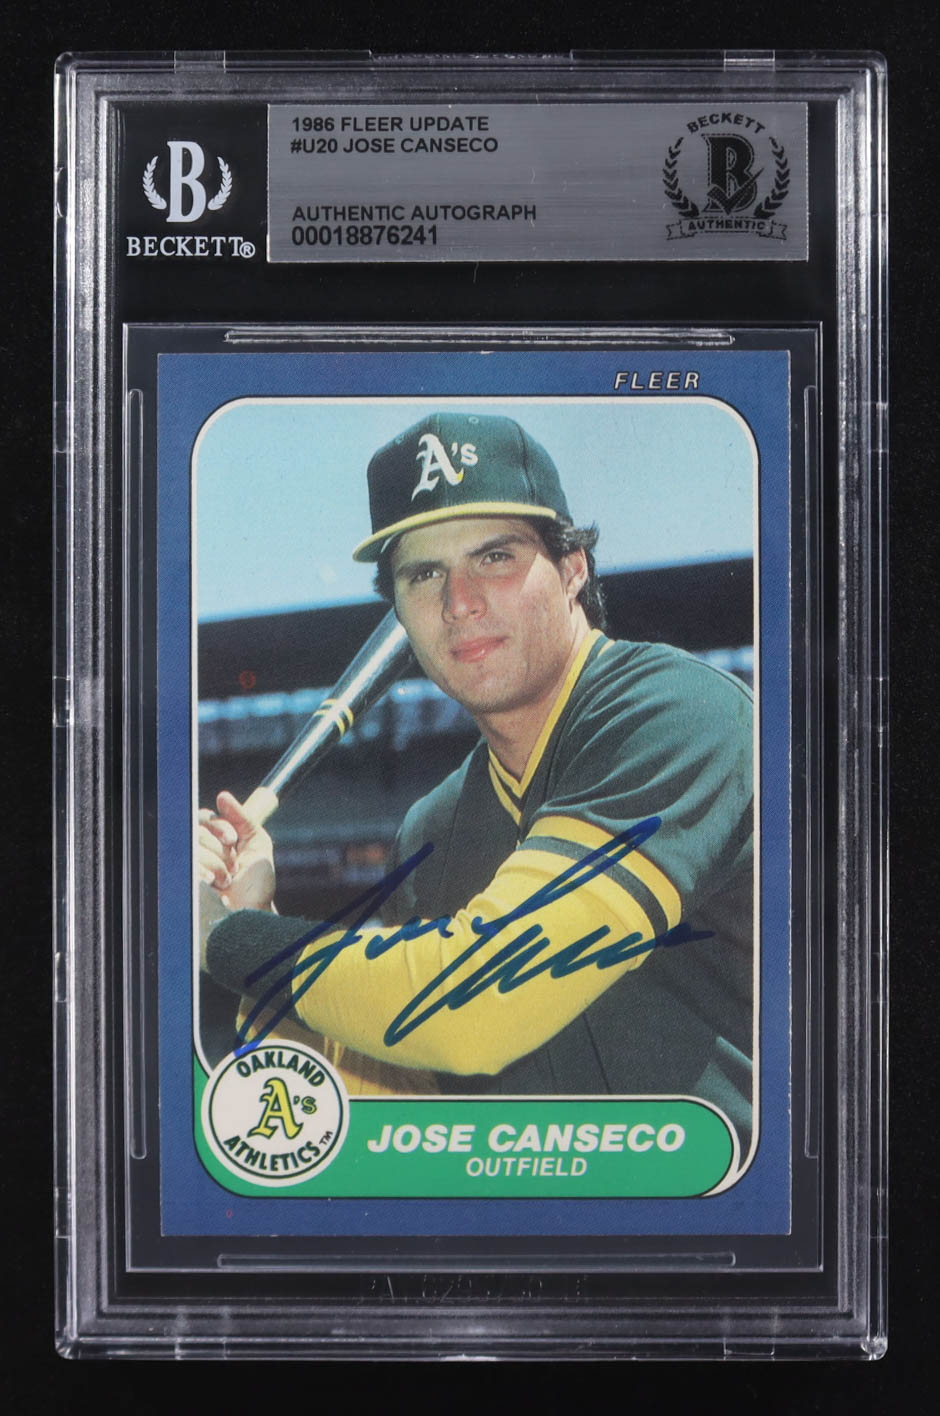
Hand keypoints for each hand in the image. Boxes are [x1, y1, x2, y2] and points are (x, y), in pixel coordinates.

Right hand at [196, 791, 275, 911]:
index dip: (218, 826)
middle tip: (232, 868)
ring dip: (216, 865)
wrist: (251, 914)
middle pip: (198, 831)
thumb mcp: (257, 844)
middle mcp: (198, 851)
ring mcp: (187, 867)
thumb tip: (223, 797)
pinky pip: (187, 863)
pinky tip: (212, 884)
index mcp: (213, 840)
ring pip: (194, 847)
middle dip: (221, 850)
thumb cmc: (256, 885)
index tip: (232, 840)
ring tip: (225, 881)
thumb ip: (243, 818)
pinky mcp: (180, 881)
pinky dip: (203, 872)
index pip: (203, 818)